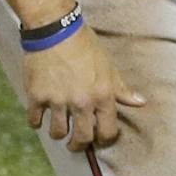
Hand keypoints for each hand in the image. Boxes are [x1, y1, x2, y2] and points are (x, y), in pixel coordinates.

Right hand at [22, 27, 146, 150]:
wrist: (55, 30)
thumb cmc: (85, 46)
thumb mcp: (109, 67)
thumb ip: (122, 89)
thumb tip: (141, 103)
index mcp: (102, 96)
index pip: (107, 131)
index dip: (104, 139)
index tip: (99, 139)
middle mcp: (81, 102)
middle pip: (82, 139)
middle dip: (79, 145)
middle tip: (76, 144)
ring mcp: (58, 100)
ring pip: (57, 132)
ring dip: (58, 134)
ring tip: (59, 130)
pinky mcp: (37, 96)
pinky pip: (34, 120)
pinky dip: (36, 122)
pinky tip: (39, 118)